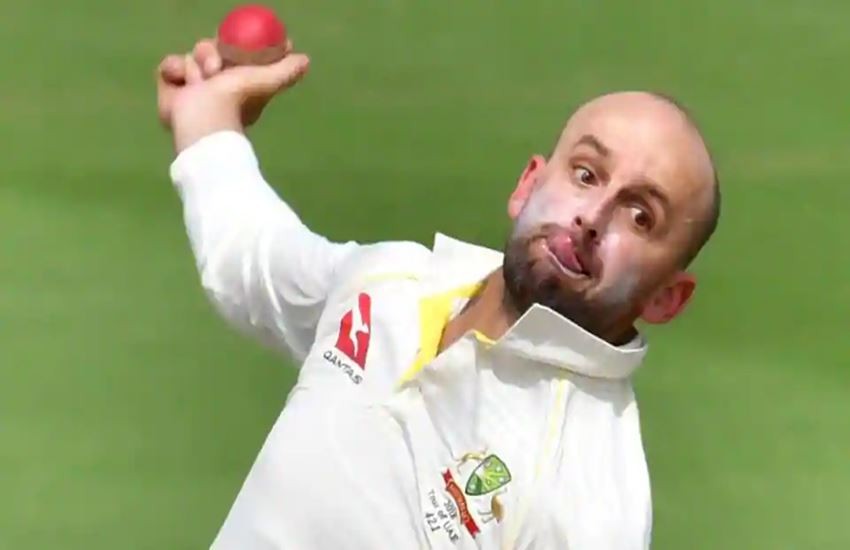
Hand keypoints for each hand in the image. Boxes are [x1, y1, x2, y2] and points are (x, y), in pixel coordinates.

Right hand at [156, 38, 309, 151]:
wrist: (201, 121)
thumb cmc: (236, 102)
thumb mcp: (265, 82)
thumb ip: (285, 72)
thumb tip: (304, 60)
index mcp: (237, 81)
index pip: (232, 52)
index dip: (232, 45)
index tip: (233, 44)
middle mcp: (215, 84)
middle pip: (209, 49)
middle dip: (211, 55)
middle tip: (216, 70)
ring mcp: (191, 87)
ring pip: (189, 56)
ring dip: (194, 66)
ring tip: (199, 83)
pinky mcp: (171, 89)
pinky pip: (169, 65)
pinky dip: (173, 71)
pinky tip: (182, 83)